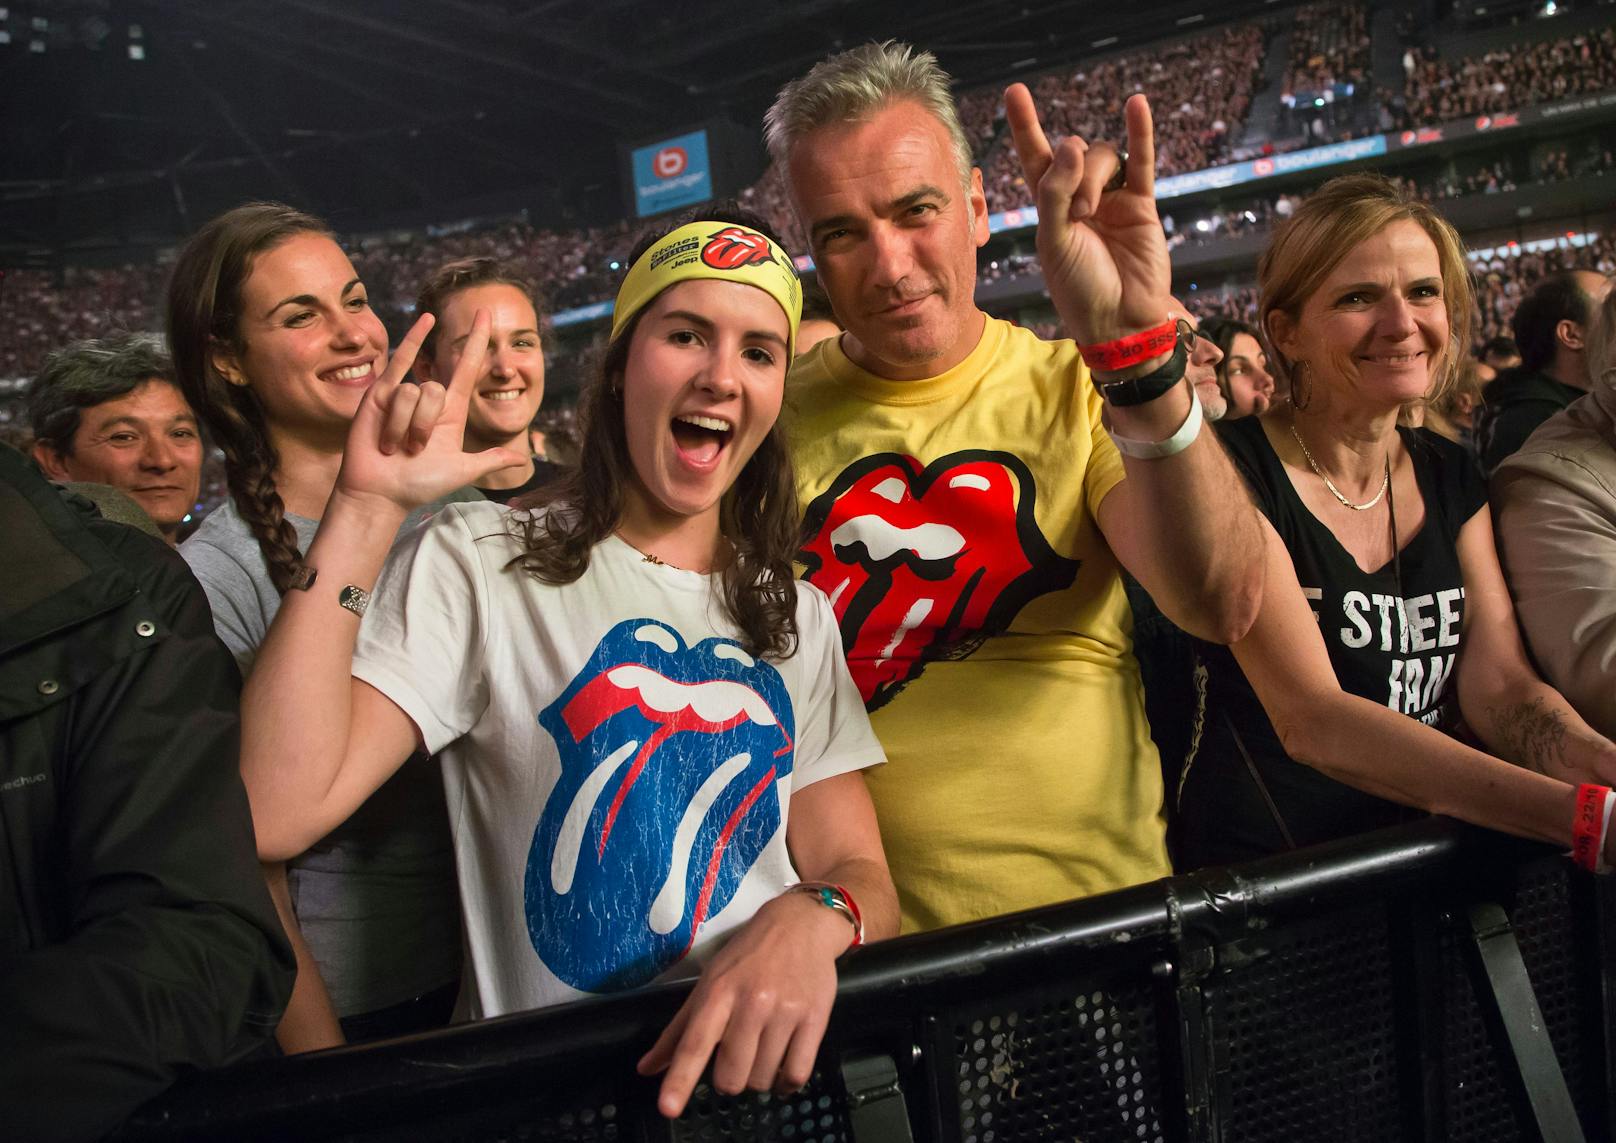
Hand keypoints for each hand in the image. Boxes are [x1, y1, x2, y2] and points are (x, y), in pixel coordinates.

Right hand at [334, 310, 523, 512]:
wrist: (380, 494)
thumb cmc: (419, 485)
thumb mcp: (461, 471)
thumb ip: (490, 461)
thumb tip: (522, 460)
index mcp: (451, 414)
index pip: (468, 369)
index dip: (478, 342)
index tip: (488, 314)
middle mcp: (429, 401)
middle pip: (436, 390)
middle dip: (424, 424)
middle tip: (414, 450)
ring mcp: (403, 396)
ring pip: (412, 391)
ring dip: (403, 425)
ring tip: (393, 446)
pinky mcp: (379, 395)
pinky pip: (398, 363)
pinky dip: (412, 340)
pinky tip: (426, 320)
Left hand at [636, 892, 851, 1117]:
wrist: (800, 925)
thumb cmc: (747, 956)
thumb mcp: (708, 982)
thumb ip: (679, 1030)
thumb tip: (646, 1069)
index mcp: (718, 992)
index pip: (694, 1043)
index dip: (680, 1079)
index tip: (668, 1108)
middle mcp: (752, 1002)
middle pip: (731, 1075)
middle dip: (728, 1079)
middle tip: (734, 1060)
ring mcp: (785, 1011)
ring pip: (763, 1078)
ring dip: (758, 1078)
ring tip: (760, 1054)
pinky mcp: (816, 1018)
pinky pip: (796, 1074)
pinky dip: (785, 1084)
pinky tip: (781, 1071)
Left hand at [1005, 85, 1172, 348]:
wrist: (1119, 321)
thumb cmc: (1079, 289)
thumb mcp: (1054, 241)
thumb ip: (1056, 192)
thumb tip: (1073, 142)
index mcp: (1049, 208)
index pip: (1035, 157)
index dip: (1026, 126)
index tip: (1015, 92)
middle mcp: (1079, 197)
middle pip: (1074, 153)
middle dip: (1073, 174)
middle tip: (1078, 213)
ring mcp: (1111, 199)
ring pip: (1103, 156)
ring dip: (1094, 176)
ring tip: (1093, 212)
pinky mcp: (1141, 204)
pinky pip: (1142, 160)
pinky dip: (1140, 132)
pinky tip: (1136, 105)